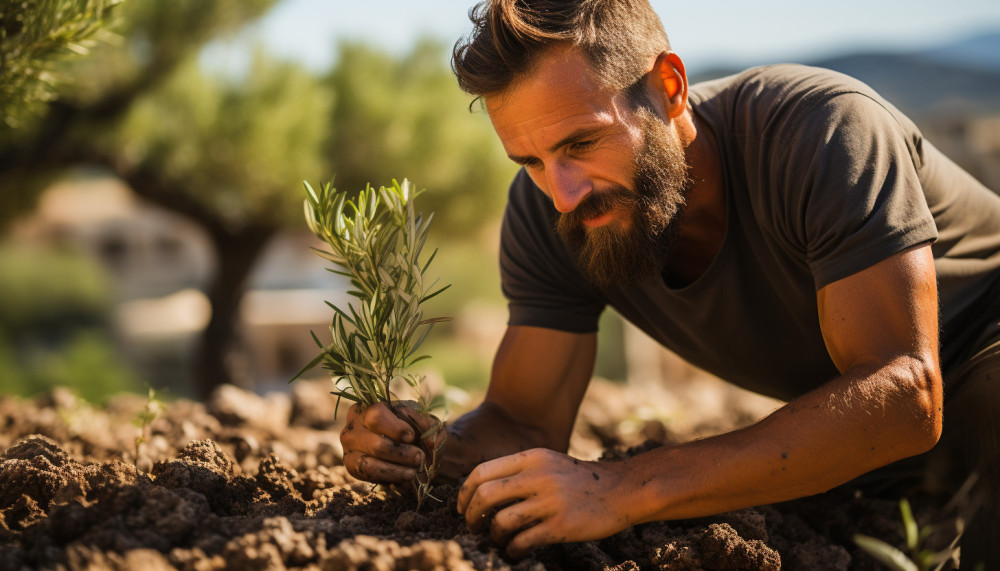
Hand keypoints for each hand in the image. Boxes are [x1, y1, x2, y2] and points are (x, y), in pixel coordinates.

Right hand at [340, 401, 443, 483]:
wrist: (413, 448)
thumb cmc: (415, 430)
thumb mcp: (422, 421)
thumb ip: (423, 424)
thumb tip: (424, 438)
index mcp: (370, 406)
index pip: (377, 416)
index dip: (396, 429)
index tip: (411, 436)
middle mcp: (354, 425)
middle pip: (376, 444)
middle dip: (402, 454)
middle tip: (419, 457)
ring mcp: (349, 446)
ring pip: (370, 464)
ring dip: (396, 470)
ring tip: (412, 472)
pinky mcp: (351, 465)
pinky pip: (368, 476)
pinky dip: (389, 478)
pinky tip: (404, 478)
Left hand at [457, 448, 631, 557]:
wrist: (621, 490)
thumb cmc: (578, 480)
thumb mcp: (548, 462)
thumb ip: (518, 472)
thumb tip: (481, 494)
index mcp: (531, 458)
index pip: (482, 472)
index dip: (464, 493)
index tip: (462, 508)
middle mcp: (538, 476)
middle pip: (485, 496)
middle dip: (471, 516)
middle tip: (472, 527)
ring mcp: (550, 501)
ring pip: (501, 522)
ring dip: (493, 535)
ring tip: (498, 540)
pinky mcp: (561, 525)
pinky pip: (523, 541)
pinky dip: (512, 550)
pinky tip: (515, 551)